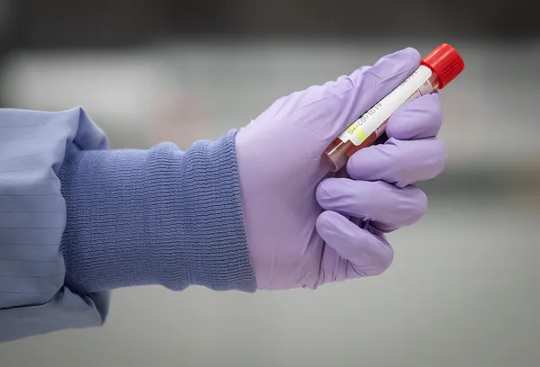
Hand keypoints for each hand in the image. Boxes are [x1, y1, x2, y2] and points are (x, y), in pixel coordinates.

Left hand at [235, 48, 445, 288]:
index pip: (425, 126)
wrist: (228, 202)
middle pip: (429, 163)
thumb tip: (413, 58)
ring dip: (364, 198)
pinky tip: (321, 226)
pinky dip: (354, 239)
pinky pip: (380, 255)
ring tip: (321, 195)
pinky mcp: (351, 253)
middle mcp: (375, 173)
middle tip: (352, 162)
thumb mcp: (319, 108)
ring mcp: (365, 214)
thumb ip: (369, 85)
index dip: (423, 122)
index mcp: (369, 136)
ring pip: (409, 208)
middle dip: (396, 162)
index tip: (397, 123)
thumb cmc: (269, 148)